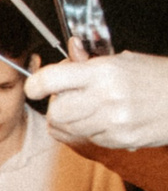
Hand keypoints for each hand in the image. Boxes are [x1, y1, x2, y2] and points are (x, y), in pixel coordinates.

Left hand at [26, 53, 167, 149]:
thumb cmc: (157, 77)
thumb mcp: (123, 61)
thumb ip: (89, 61)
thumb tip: (69, 50)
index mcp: (104, 72)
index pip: (51, 80)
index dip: (35, 85)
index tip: (34, 88)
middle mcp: (107, 98)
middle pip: (56, 112)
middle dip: (56, 107)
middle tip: (68, 100)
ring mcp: (115, 122)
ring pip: (69, 129)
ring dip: (71, 122)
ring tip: (89, 110)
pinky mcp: (123, 140)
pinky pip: (91, 139)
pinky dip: (92, 132)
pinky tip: (108, 120)